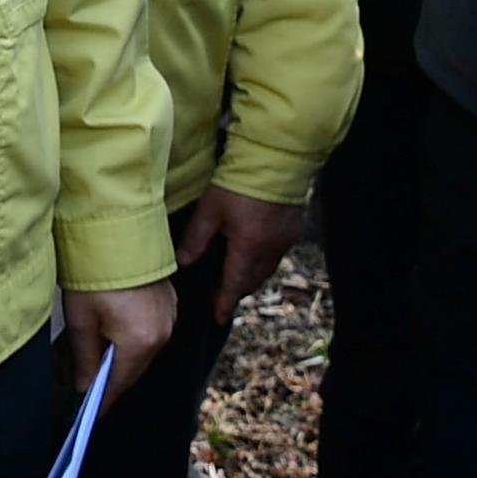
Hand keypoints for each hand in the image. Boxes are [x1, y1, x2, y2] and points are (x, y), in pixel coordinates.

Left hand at [64, 280, 174, 406]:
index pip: (120, 383)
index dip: (103, 400)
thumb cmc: (95, 272)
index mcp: (140, 342)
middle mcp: (162, 333)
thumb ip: (85, 357)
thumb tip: (86, 384)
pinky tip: (115, 336)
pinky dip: (134, 340)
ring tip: (98, 361)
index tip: (91, 414)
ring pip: (144, 351)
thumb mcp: (81, 318)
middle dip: (113, 379)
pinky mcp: (169, 302)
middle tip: (90, 389)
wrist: (115, 230)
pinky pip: (152, 332)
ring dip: (123, 358)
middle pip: (135, 369)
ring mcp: (170, 316)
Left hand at [175, 187, 308, 325]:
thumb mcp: (210, 209)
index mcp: (248, 248)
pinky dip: (263, 260)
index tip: (218, 318)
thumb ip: (196, 238)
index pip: (233, 285)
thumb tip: (184, 262)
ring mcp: (284, 241)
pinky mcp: (293, 230)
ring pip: (266, 270)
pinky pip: (276, 255)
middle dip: (237, 291)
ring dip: (251, 277)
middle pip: (252, 281)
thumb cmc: (241, 182)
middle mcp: (270, 250)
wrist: (277, 160)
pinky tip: (254, 253)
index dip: (224, 303)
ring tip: (236, 277)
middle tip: (223, 297)